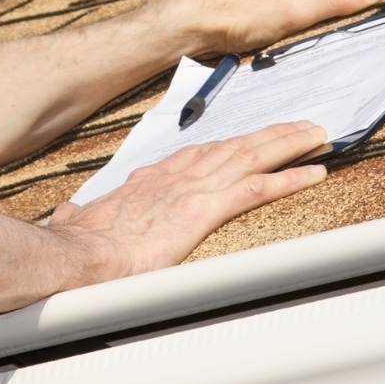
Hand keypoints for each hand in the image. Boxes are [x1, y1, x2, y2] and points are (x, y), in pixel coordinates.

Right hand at [47, 121, 329, 274]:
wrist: (79, 257)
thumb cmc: (79, 247)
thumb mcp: (78, 223)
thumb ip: (79, 215)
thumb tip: (68, 212)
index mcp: (151, 181)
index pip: (199, 155)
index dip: (227, 147)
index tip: (245, 140)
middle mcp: (177, 176)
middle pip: (234, 146)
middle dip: (269, 135)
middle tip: (299, 126)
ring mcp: (193, 190)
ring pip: (252, 157)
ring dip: (288, 145)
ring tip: (316, 136)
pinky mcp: (204, 209)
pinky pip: (258, 189)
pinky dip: (289, 178)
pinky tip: (313, 171)